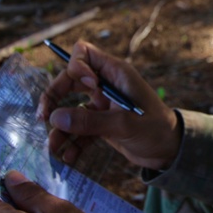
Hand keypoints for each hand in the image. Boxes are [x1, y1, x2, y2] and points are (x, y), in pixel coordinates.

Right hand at [40, 40, 179, 171]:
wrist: (170, 152)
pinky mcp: (101, 124)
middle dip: (54, 98)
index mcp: (115, 73)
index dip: (76, 67)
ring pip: (70, 108)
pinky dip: (73, 142)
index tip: (84, 88)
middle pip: (69, 81)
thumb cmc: (155, 130)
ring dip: (60, 127)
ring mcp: (102, 105)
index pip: (84, 54)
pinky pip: (79, 129)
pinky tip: (69, 158)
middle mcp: (105, 85)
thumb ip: (89, 122)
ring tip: (53, 147)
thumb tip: (55, 119)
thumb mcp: (123, 124)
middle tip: (43, 118)